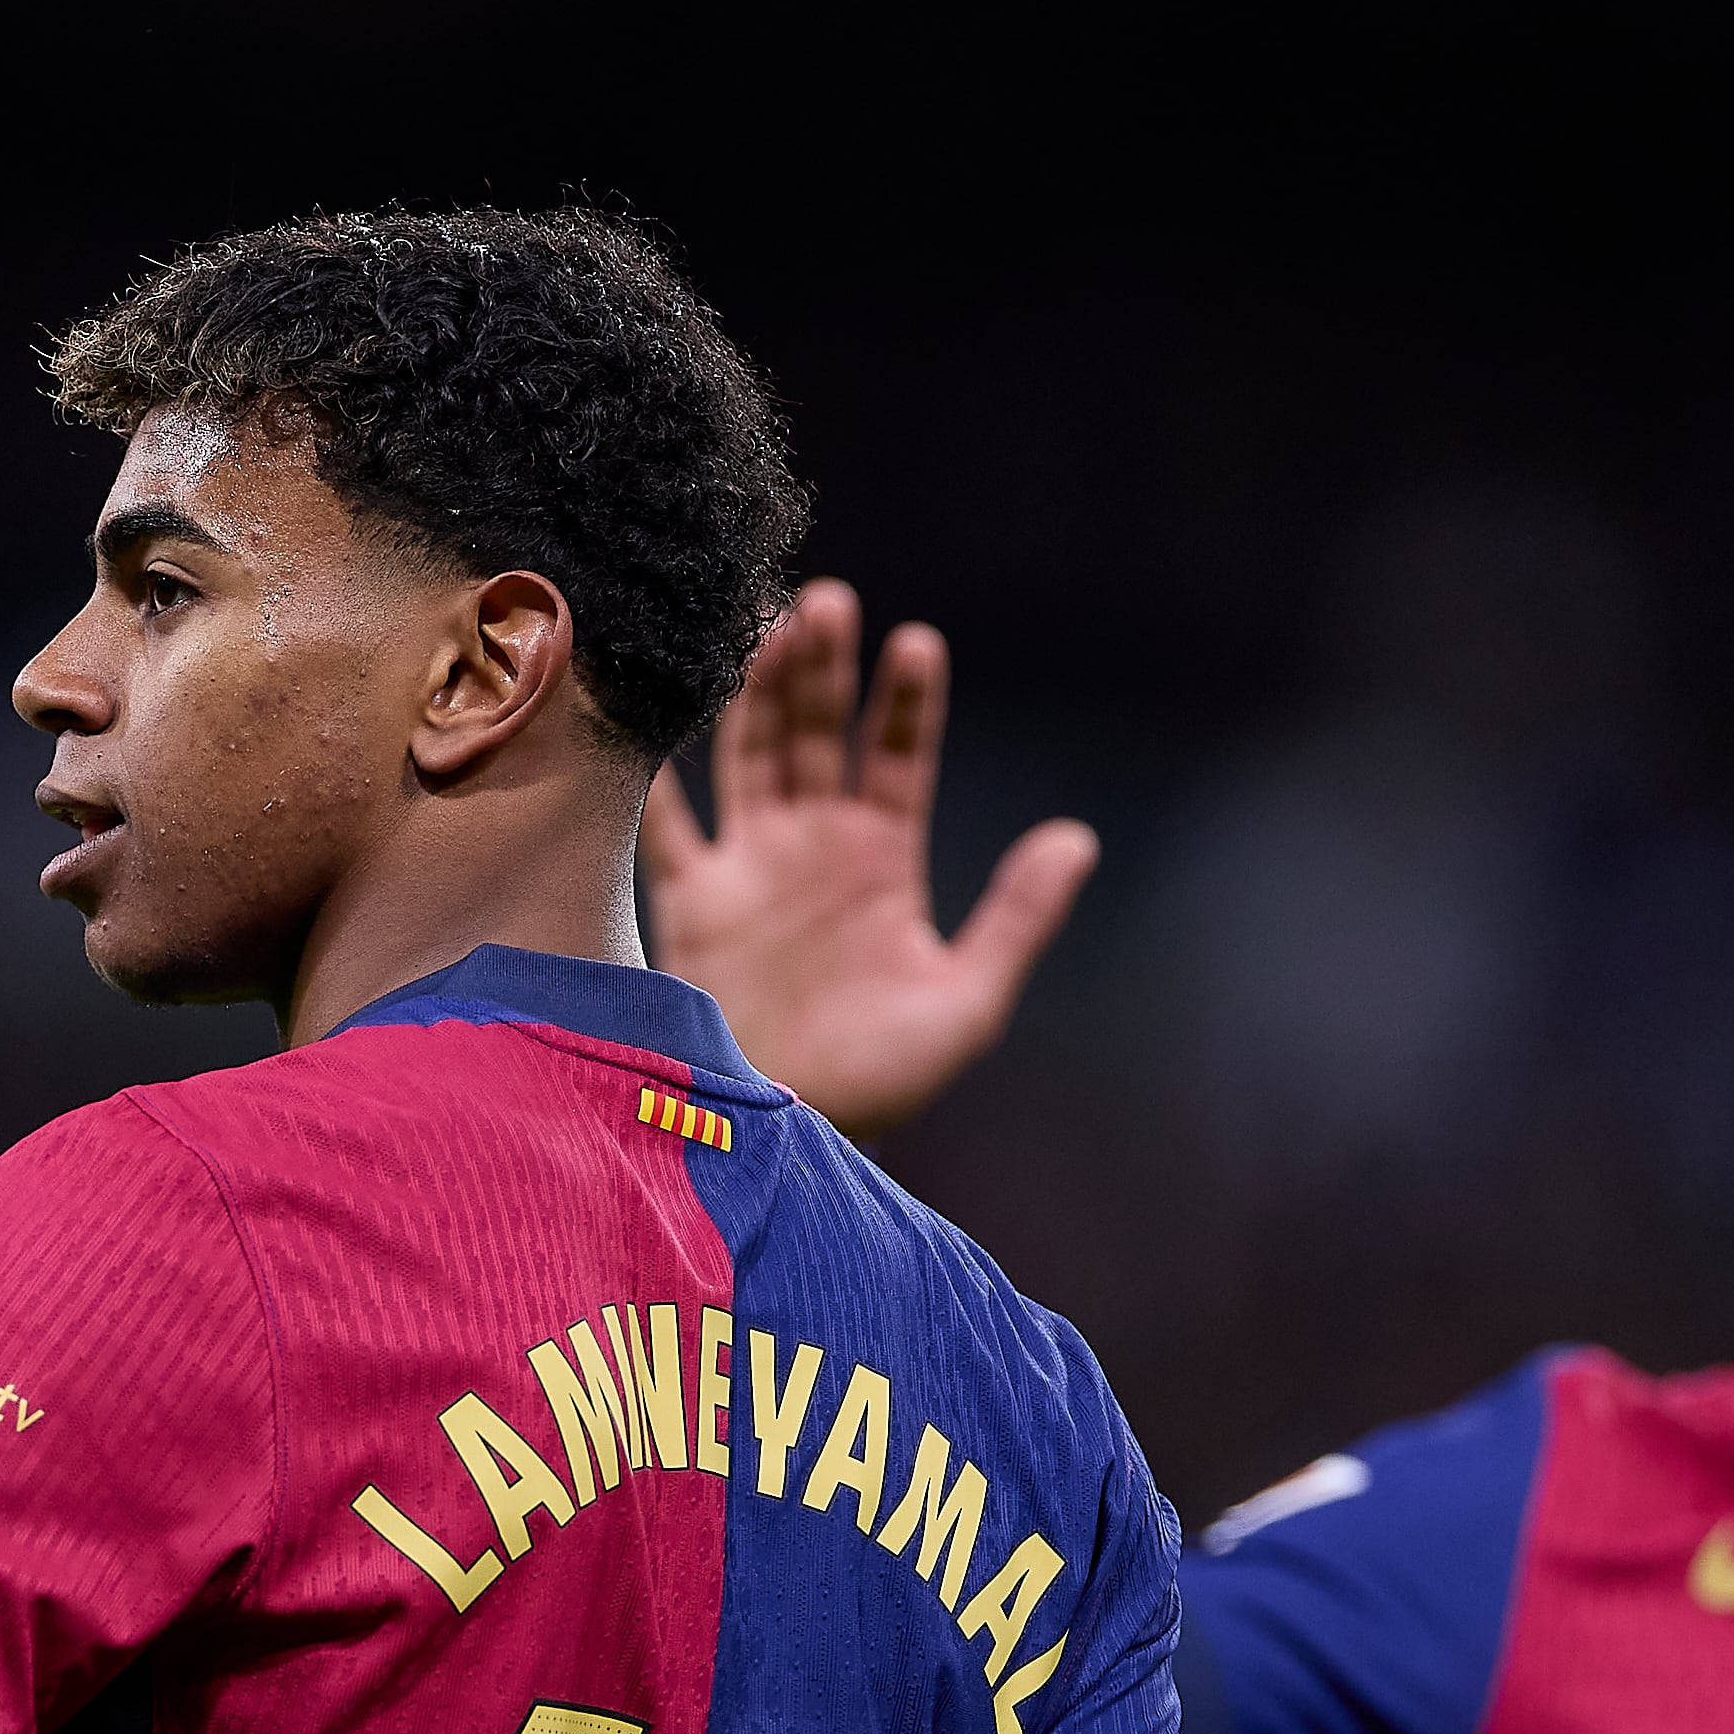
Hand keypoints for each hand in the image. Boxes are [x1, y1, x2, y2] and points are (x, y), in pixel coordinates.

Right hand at [642, 578, 1096, 1135]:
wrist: (792, 1132)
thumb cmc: (886, 1077)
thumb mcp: (968, 1001)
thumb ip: (1016, 917)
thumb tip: (1076, 837)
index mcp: (882, 859)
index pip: (897, 756)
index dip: (905, 701)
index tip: (916, 643)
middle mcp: (813, 845)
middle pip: (817, 733)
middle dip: (821, 668)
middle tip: (825, 602)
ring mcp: (750, 865)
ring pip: (749, 754)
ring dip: (756, 691)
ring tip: (765, 622)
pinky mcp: (691, 900)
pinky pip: (667, 823)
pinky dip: (658, 772)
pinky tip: (656, 711)